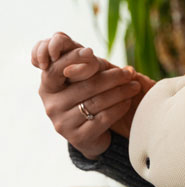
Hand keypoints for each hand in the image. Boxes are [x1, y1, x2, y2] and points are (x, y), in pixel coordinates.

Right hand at [33, 33, 144, 158]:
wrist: (90, 134)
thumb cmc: (86, 97)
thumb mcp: (81, 79)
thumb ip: (80, 63)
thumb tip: (83, 49)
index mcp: (48, 86)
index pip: (57, 69)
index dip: (73, 59)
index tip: (91, 52)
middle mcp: (51, 105)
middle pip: (87, 86)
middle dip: (113, 77)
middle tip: (130, 72)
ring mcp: (62, 123)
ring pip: (97, 102)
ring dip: (121, 92)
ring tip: (135, 86)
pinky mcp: (77, 137)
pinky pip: (103, 119)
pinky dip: (119, 108)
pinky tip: (128, 101)